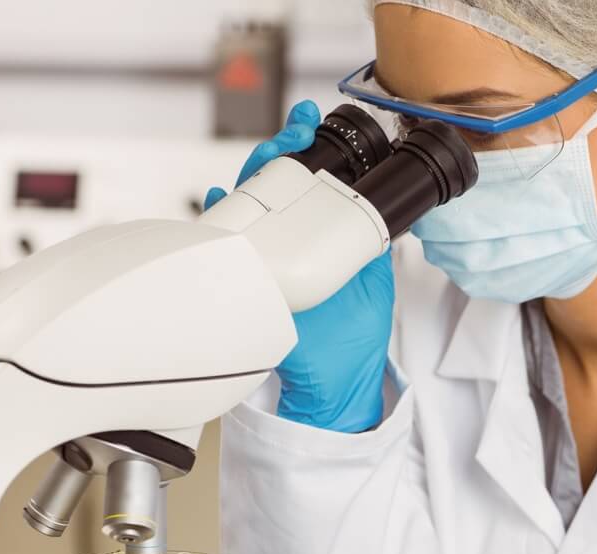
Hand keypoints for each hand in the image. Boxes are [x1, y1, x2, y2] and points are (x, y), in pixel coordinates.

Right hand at [205, 100, 396, 433]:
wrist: (339, 385)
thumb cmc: (352, 337)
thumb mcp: (368, 279)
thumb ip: (364, 240)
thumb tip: (379, 202)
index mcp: (310, 238)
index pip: (300, 184)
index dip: (303, 151)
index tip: (313, 125)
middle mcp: (280, 246)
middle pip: (267, 186)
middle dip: (278, 152)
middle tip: (297, 132)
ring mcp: (259, 264)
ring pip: (243, 207)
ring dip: (250, 175)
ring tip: (267, 157)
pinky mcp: (245, 289)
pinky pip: (221, 250)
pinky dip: (216, 223)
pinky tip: (218, 198)